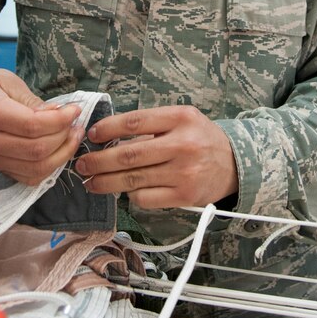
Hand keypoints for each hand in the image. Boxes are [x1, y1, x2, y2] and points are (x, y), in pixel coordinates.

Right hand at [0, 68, 83, 184]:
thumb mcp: (9, 82)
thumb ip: (34, 102)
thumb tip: (61, 115)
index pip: (32, 125)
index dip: (60, 120)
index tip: (74, 110)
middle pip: (36, 150)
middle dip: (64, 137)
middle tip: (76, 123)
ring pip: (35, 168)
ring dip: (61, 154)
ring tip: (72, 136)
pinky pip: (29, 177)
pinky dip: (49, 166)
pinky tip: (58, 149)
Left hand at [75, 106, 237, 208]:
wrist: (234, 164)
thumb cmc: (200, 139)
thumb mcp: (181, 120)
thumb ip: (151, 125)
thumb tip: (108, 136)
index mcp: (180, 118)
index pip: (135, 122)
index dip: (108, 129)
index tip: (92, 135)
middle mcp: (183, 145)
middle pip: (129, 154)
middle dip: (99, 161)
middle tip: (82, 164)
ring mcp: (184, 173)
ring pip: (133, 179)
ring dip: (106, 182)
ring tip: (91, 182)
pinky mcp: (184, 197)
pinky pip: (145, 198)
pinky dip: (130, 195)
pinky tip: (124, 191)